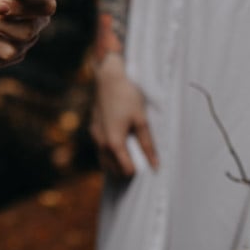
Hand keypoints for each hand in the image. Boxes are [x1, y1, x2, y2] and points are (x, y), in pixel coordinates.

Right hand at [90, 56, 157, 178]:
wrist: (108, 78)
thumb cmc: (127, 97)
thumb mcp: (142, 120)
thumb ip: (148, 145)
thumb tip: (156, 166)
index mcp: (114, 143)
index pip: (126, 171)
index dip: (138, 170)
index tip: (147, 165)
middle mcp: (101, 143)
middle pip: (113, 169)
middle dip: (126, 170)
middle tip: (140, 162)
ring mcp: (95, 136)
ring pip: (104, 160)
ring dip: (116, 163)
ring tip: (130, 157)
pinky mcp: (93, 128)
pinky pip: (100, 149)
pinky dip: (109, 153)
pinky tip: (119, 144)